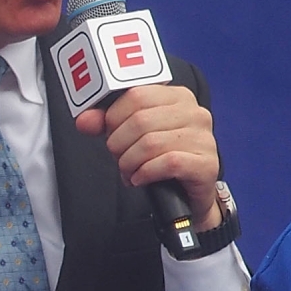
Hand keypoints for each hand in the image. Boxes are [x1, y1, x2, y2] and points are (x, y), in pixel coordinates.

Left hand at [73, 84, 221, 227]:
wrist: (187, 195)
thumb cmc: (160, 160)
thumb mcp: (131, 137)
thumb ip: (107, 124)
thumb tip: (84, 120)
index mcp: (177, 97)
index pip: (136, 95)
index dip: (114, 118)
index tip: (112, 135)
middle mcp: (194, 112)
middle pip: (140, 120)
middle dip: (119, 144)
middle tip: (119, 158)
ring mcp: (203, 137)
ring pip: (150, 143)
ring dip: (129, 163)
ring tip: (129, 172)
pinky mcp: (206, 163)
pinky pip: (167, 163)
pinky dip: (145, 173)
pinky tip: (141, 179)